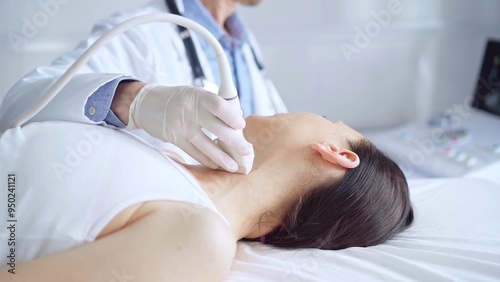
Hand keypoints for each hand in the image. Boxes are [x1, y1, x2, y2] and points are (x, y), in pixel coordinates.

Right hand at [116, 83, 251, 171]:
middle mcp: (189, 110)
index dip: (232, 117)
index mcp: (198, 96)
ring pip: (206, 145)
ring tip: (234, 166)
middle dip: (235, 142)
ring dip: (222, 158)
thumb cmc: (178, 99)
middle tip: (246, 150)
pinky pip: (194, 152)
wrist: (147, 103)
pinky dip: (206, 160)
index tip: (242, 126)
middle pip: (217, 128)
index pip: (219, 105)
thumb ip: (213, 106)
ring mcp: (181, 126)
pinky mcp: (174, 139)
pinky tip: (217, 165)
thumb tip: (237, 120)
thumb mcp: (194, 94)